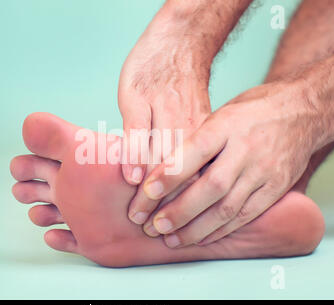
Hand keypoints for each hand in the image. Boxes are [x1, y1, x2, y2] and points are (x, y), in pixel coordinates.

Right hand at [118, 3, 211, 223]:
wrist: (177, 46)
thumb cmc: (184, 93)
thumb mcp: (198, 123)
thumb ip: (196, 154)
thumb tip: (193, 188)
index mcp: (203, 135)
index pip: (198, 176)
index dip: (188, 205)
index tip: (178, 230)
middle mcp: (186, 125)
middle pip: (180, 172)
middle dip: (168, 204)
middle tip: (154, 230)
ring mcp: (162, 111)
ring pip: (159, 156)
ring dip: (149, 188)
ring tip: (137, 215)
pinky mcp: (139, 99)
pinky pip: (138, 131)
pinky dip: (134, 155)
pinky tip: (130, 177)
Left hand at [140, 80, 320, 246]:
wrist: (302, 111)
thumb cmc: (252, 111)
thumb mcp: (222, 112)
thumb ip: (197, 139)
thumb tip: (163, 168)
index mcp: (227, 125)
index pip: (194, 152)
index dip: (170, 174)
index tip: (147, 192)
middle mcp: (246, 149)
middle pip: (211, 186)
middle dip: (180, 211)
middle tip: (154, 226)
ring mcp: (264, 171)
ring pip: (228, 207)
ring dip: (196, 228)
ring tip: (171, 239)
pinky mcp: (276, 188)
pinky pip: (246, 215)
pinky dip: (221, 230)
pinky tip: (201, 238)